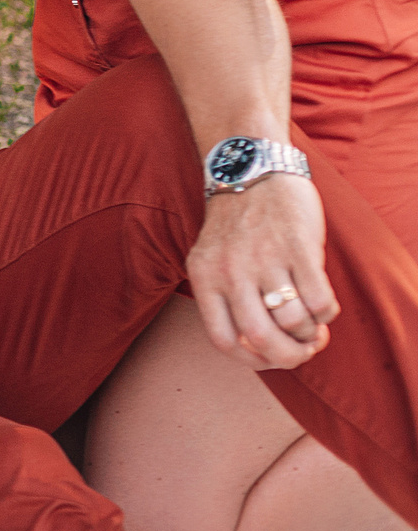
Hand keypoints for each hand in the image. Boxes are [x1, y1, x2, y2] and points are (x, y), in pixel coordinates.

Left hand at [188, 174, 334, 370]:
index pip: (223, 340)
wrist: (252, 169)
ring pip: (293, 322)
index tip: (269, 358)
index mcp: (203, 277)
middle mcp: (230, 270)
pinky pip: (319, 300)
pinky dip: (326, 313)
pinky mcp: (299, 246)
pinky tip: (321, 304)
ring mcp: (265, 258)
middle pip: (261, 338)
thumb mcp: (212, 259)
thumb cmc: (236, 224)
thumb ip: (225, 299)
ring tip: (312, 325)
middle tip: (302, 352)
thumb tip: (261, 349)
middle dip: (289, 356)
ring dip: (309, 333)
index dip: (252, 360)